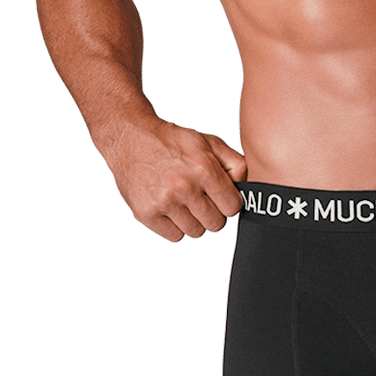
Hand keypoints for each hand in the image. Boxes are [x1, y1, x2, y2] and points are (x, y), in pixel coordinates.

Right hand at [107, 118, 245, 242]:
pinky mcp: (146, 214)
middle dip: (213, 213)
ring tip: (184, 202)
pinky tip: (171, 208)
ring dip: (194, 220)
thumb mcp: (209, 142)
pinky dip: (175, 226)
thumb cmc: (174, 142)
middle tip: (202, 199)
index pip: (232, 207)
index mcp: (204, 169)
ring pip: (196, 232)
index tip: (221, 197)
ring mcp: (164, 202)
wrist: (131, 139)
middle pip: (216, 224)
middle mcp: (184, 187)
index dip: (229, 203)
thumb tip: (244, 189)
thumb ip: (235, 164)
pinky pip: (175, 236)